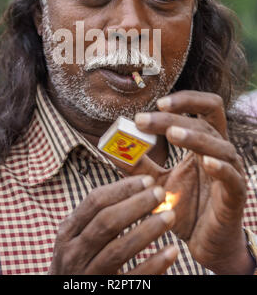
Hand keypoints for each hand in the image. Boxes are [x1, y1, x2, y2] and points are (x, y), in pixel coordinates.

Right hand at [48, 174, 177, 274]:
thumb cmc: (80, 262)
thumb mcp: (78, 237)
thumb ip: (98, 216)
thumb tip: (138, 187)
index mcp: (68, 232)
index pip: (95, 202)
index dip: (123, 188)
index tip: (148, 180)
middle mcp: (73, 253)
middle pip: (106, 222)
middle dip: (136, 204)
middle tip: (161, 193)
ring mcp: (87, 275)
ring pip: (118, 250)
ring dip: (147, 230)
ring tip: (170, 216)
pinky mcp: (104, 293)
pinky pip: (132, 279)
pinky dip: (154, 264)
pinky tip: (172, 251)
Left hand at [112, 91, 252, 273]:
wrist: (206, 244)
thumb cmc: (185, 208)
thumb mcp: (156, 182)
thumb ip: (137, 164)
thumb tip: (108, 147)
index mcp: (204, 143)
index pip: (203, 109)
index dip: (184, 101)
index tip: (157, 103)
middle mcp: (220, 152)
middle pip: (205, 122)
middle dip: (175, 117)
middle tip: (144, 120)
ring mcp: (232, 172)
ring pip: (220, 146)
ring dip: (195, 137)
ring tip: (172, 134)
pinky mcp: (235, 196)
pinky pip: (232, 178)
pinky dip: (221, 168)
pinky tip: (207, 162)